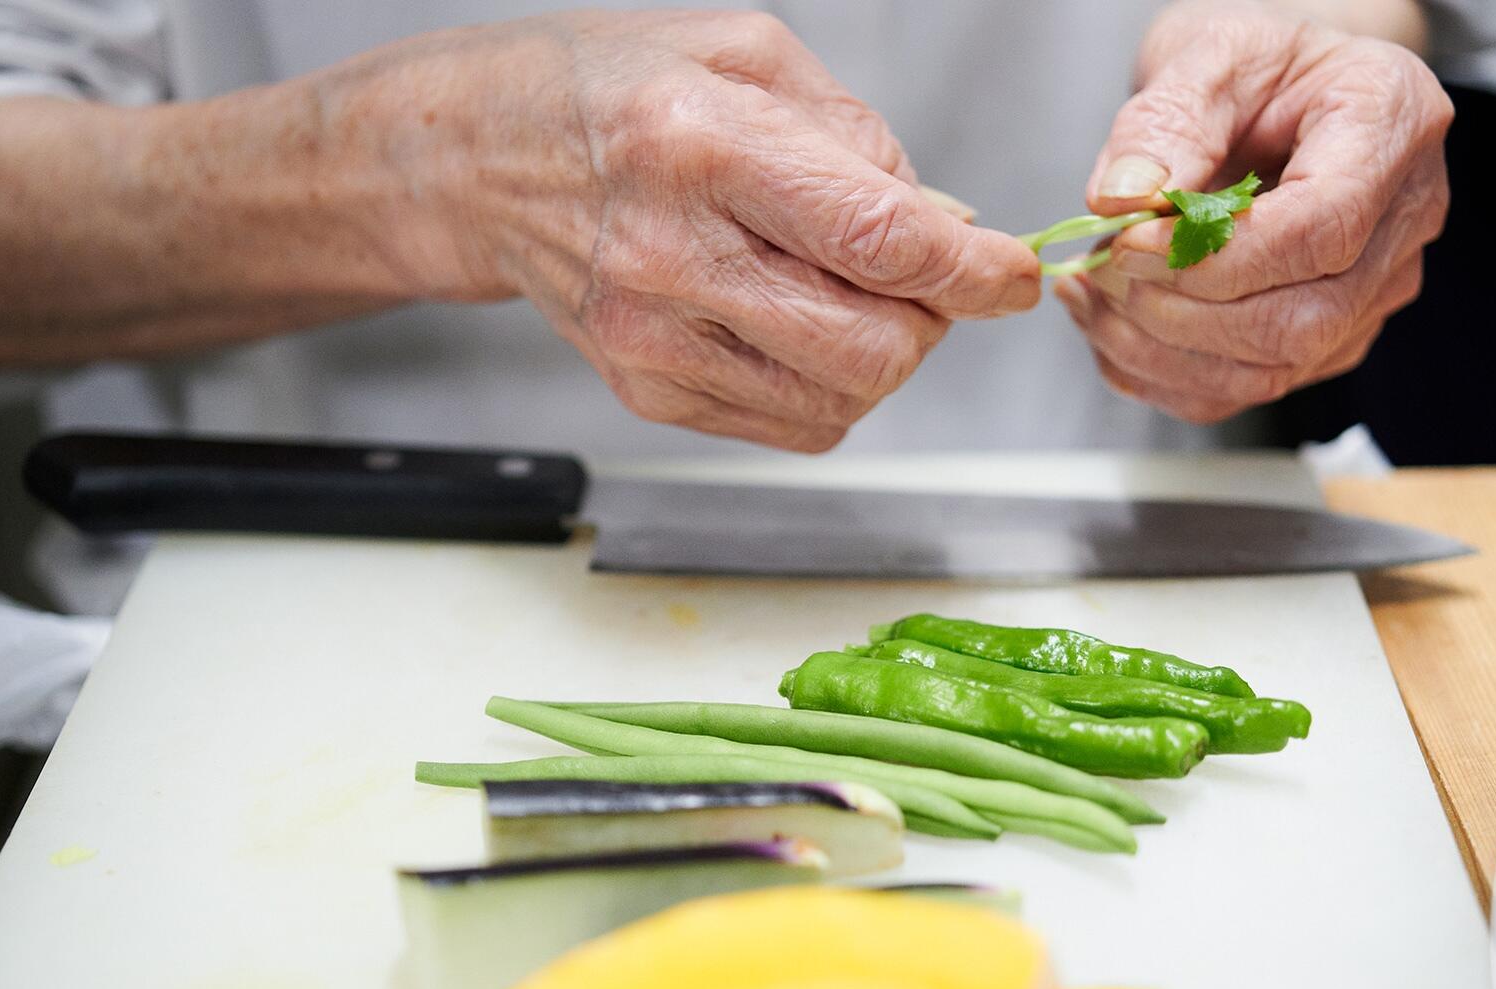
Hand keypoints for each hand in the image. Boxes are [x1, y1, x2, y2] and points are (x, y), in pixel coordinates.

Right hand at [344, 12, 1039, 449]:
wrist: (483, 161)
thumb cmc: (613, 92)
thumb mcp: (745, 54)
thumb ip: (858, 137)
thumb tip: (945, 224)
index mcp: (703, 147)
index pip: (878, 240)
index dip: (971, 272)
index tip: (1012, 276)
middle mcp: (671, 254)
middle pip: (872, 348)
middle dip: (929, 321)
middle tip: (916, 277)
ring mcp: (653, 338)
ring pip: (841, 400)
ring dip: (881, 357)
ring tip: (844, 293)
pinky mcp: (646, 391)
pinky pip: (794, 427)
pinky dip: (829, 387)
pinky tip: (796, 327)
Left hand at [1058, 0, 1450, 422]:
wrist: (1278, 97)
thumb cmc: (1257, 70)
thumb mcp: (1208, 56)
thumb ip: (1165, 122)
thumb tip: (1124, 201)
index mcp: (1392, 125)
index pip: (1322, 229)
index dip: (1214, 257)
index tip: (1129, 244)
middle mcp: (1404, 222)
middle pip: (1301, 319)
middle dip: (1179, 311)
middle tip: (1100, 270)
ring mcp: (1373, 294)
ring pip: (1272, 370)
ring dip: (1159, 349)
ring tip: (1092, 293)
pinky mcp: (1330, 341)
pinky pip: (1243, 391)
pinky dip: (1162, 373)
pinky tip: (1113, 327)